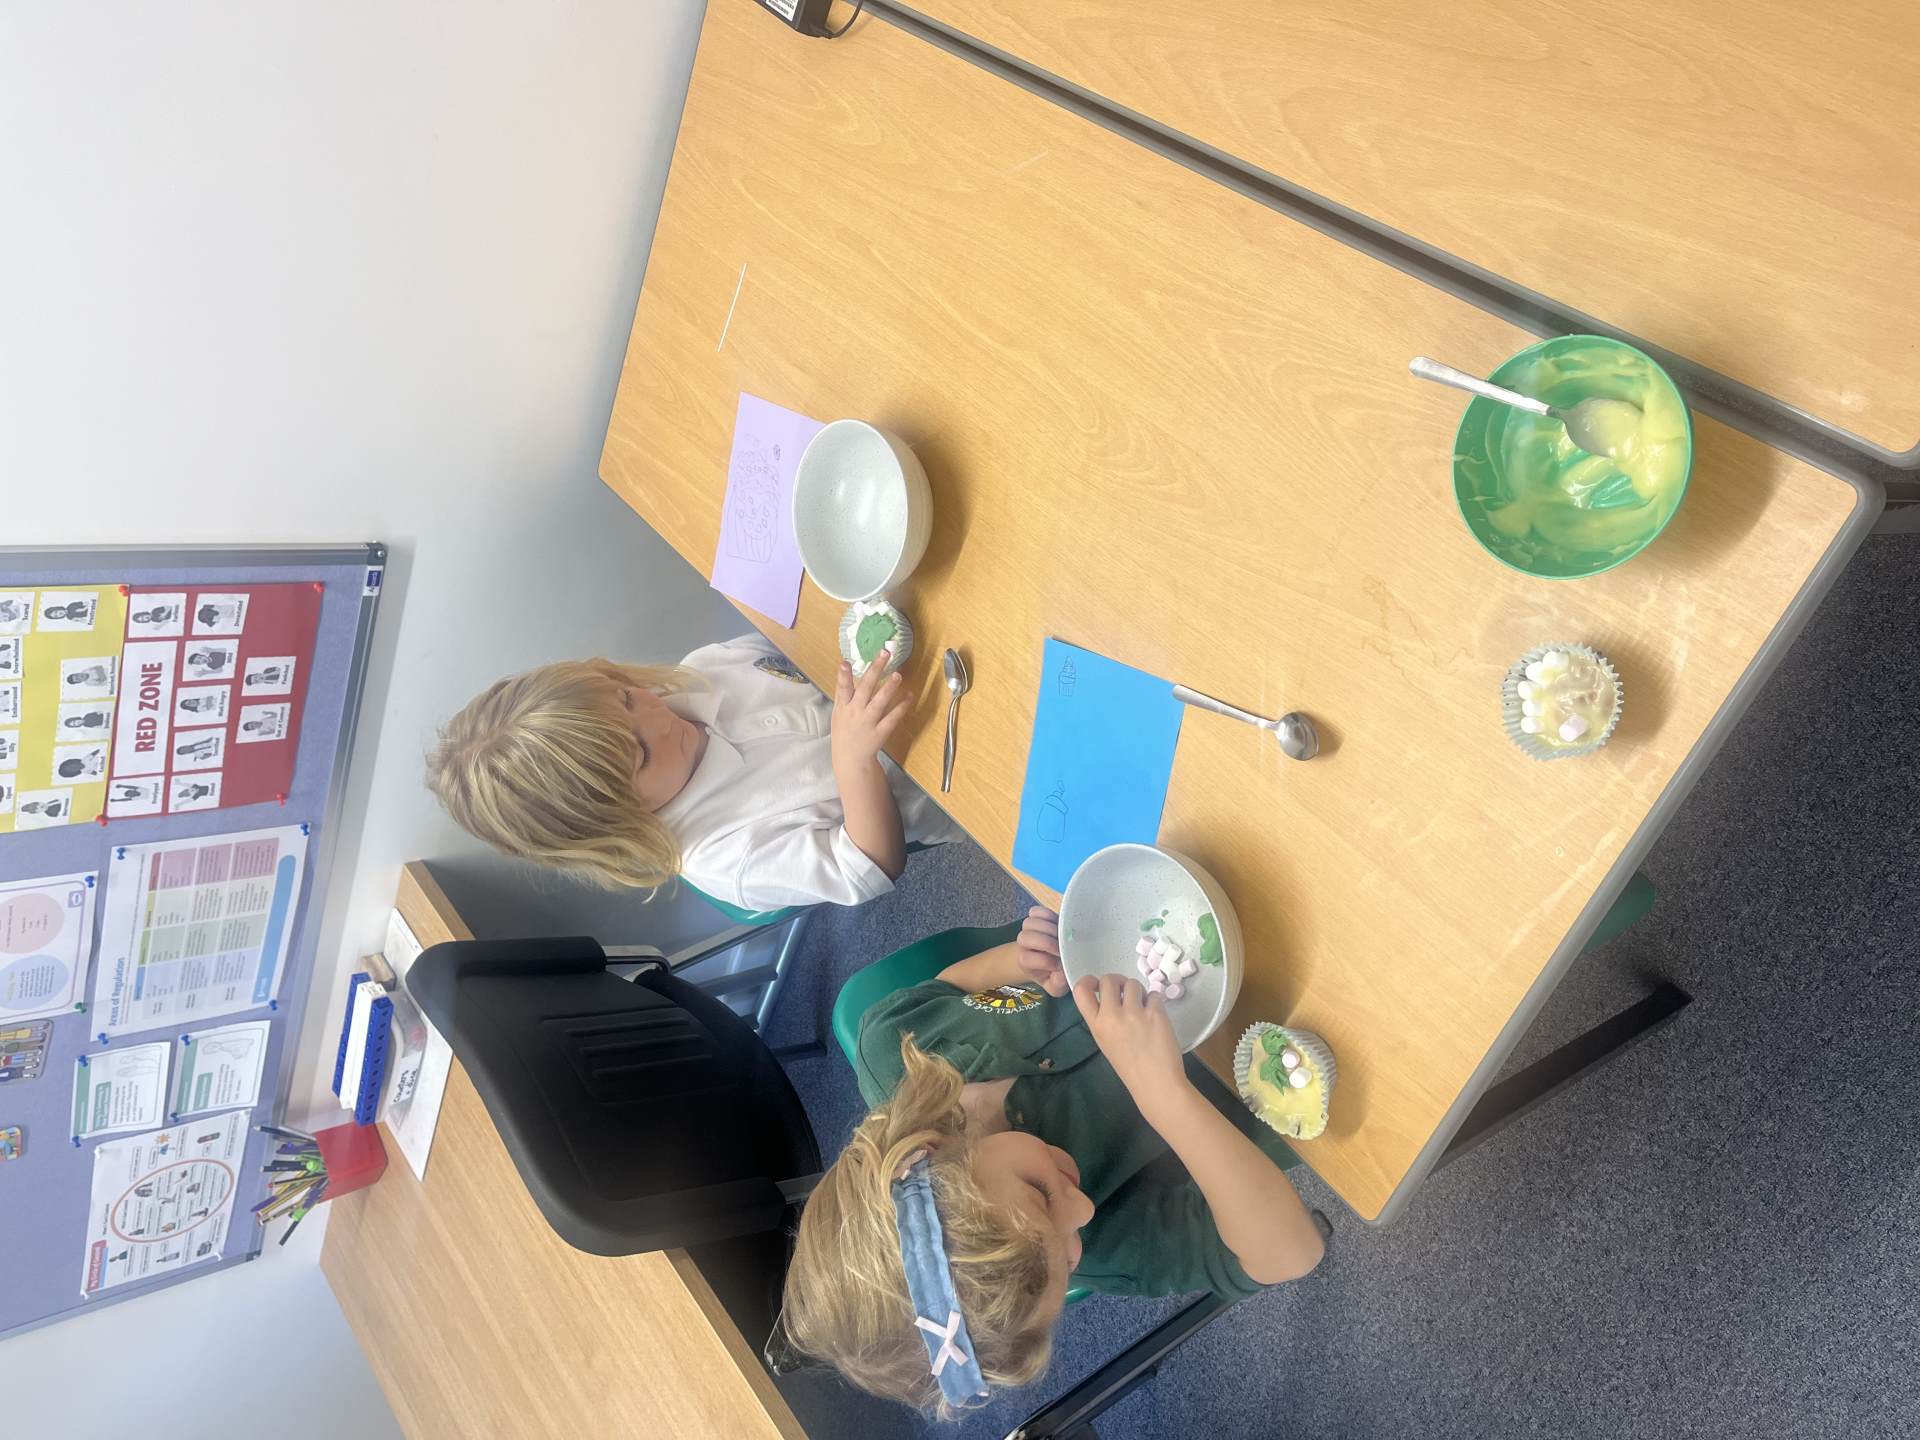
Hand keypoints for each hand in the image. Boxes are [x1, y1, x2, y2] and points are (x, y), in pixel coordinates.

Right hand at [831, 652, 908, 770]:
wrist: (850, 760)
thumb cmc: (844, 732)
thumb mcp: (838, 713)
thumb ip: (843, 694)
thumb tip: (846, 672)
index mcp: (843, 707)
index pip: (842, 688)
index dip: (843, 676)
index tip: (845, 662)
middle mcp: (855, 713)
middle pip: (865, 689)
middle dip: (875, 670)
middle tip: (885, 654)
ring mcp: (868, 723)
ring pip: (879, 702)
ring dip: (889, 687)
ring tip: (898, 674)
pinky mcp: (880, 732)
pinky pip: (893, 717)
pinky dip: (902, 706)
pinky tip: (910, 695)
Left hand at [1014, 906, 1066, 995]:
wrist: (1048, 957)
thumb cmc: (1053, 973)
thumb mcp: (1056, 985)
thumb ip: (1058, 983)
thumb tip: (1062, 973)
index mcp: (1025, 963)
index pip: (1026, 959)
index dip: (1045, 961)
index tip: (1061, 965)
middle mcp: (1023, 945)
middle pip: (1025, 938)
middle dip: (1046, 942)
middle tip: (1062, 948)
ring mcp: (1028, 929)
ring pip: (1030, 923)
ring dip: (1048, 928)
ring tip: (1062, 935)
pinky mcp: (1035, 917)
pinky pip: (1036, 911)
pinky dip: (1047, 914)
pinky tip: (1058, 922)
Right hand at [1072, 973, 1186, 1104]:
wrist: (1155, 1083)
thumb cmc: (1130, 1067)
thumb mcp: (1105, 1043)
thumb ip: (1104, 1020)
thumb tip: (1113, 997)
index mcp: (1096, 1025)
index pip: (1081, 991)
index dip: (1088, 980)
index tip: (1097, 983)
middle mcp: (1112, 1016)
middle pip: (1109, 980)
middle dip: (1118, 981)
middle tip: (1126, 992)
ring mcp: (1134, 1013)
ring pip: (1133, 984)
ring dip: (1139, 991)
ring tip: (1143, 1006)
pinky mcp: (1155, 1013)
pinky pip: (1154, 994)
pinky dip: (1155, 1002)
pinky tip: (1156, 1016)